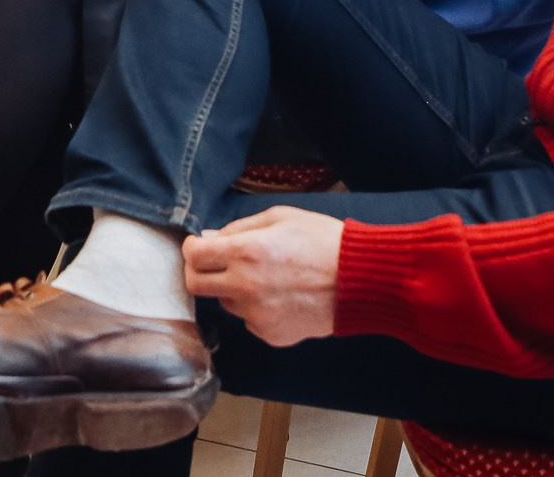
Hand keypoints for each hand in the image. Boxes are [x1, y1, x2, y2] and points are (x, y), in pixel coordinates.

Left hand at [183, 207, 343, 347]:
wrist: (361, 280)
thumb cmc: (324, 241)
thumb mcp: (281, 218)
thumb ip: (239, 228)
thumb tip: (209, 238)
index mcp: (245, 252)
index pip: (194, 256)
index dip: (192, 248)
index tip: (200, 246)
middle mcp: (245, 287)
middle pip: (196, 285)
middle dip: (200, 271)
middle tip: (216, 263)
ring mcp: (257, 315)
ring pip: (226, 302)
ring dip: (234, 289)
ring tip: (267, 277)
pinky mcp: (270, 334)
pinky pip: (250, 320)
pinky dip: (258, 309)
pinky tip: (283, 296)